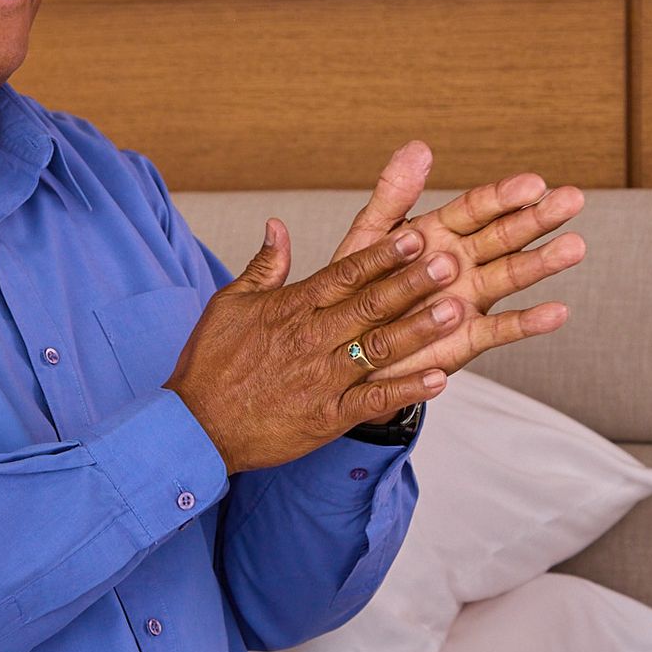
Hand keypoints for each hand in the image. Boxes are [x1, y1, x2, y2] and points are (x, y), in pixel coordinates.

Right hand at [165, 221, 467, 474]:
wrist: (195, 426)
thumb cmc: (211, 363)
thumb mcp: (230, 304)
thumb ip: (264, 266)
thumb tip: (278, 226)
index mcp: (291, 308)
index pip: (344, 273)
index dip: (382, 254)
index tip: (414, 235)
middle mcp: (311, 340)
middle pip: (369, 305)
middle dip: (412, 282)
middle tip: (449, 262)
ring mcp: (321, 379)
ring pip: (378, 349)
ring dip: (419, 330)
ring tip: (455, 311)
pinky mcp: (326, 417)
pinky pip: (373, 400)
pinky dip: (407, 390)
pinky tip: (439, 378)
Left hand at [329, 141, 583, 396]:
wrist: (345, 345)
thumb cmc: (356, 286)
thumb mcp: (368, 236)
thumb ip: (393, 194)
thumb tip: (418, 146)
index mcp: (438, 232)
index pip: (476, 208)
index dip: (503, 196)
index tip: (534, 182)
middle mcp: (461, 262)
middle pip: (504, 235)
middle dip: (538, 218)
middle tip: (572, 199)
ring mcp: (467, 299)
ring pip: (510, 275)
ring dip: (543, 262)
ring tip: (575, 246)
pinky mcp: (466, 338)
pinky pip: (501, 329)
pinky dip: (528, 323)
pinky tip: (557, 312)